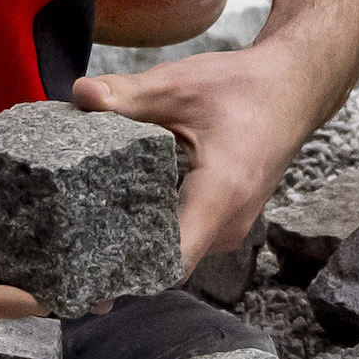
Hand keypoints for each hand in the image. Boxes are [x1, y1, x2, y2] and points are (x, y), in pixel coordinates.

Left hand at [79, 39, 335, 277]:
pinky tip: (122, 202)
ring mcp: (229, 226)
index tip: (85, 267)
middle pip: (165, 261)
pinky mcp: (224, 220)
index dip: (127, 273)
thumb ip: (128, 95)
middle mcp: (228, 224)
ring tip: (86, 220)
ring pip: (175, 249)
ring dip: (137, 236)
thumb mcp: (179, 86)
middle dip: (118, 255)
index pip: (173, 262)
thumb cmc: (243, 88)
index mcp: (220, 197)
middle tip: (67, 242)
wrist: (291, 89)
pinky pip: (185, 235)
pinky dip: (155, 223)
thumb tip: (80, 94)